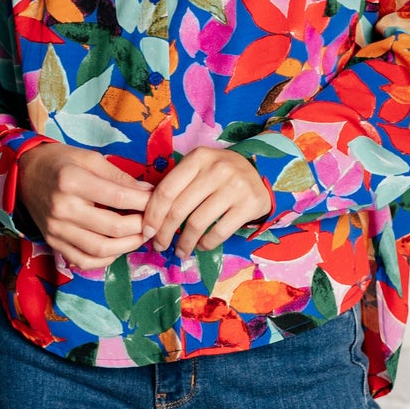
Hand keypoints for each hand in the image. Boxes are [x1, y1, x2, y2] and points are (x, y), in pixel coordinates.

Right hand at [16, 141, 148, 270]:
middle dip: (141, 226)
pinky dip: (106, 259)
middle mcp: (63, 209)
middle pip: (113, 227)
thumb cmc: (60, 162)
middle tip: (153, 222)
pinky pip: (83, 261)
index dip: (145, 202)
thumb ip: (119, 177)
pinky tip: (117, 249)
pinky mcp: (53, 243)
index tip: (157, 201)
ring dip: (128, 246)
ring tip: (140, 236)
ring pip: (101, 249)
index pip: (119, 197)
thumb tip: (148, 192)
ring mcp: (57, 230)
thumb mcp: (89, 158)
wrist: (24, 174)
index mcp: (72, 181)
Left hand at [140, 146, 272, 259]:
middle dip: (164, 233)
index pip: (166, 190)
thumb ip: (178, 184)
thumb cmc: (220, 174)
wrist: (261, 172)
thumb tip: (150, 217)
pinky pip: (219, 232)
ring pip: (197, 223)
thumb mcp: (199, 168)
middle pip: (179, 209)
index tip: (147, 232)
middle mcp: (216, 169)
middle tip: (159, 245)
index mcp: (198, 158)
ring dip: (184, 242)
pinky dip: (206, 244)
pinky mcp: (249, 205)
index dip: (153, 215)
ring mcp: (235, 187)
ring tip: (180, 250)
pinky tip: (201, 246)